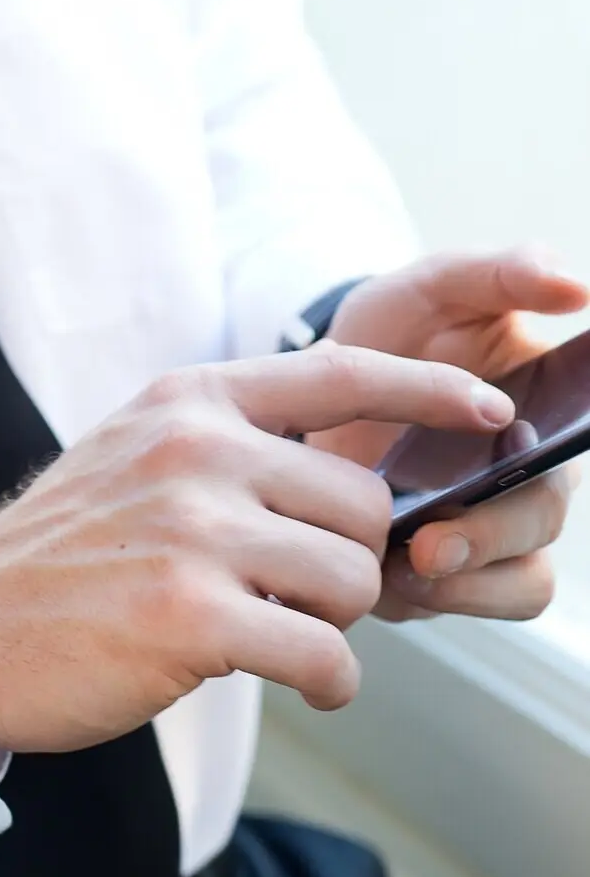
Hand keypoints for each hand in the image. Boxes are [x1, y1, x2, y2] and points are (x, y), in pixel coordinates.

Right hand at [0, 344, 512, 756]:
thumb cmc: (69, 550)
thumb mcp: (139, 451)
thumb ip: (234, 446)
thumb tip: (358, 488)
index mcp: (189, 399)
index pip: (339, 371)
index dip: (427, 391)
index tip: (490, 410)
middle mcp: (194, 448)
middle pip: (363, 501)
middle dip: (354, 560)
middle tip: (301, 593)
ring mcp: (191, 529)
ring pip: (353, 578)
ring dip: (336, 624)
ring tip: (282, 634)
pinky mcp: (188, 617)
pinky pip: (325, 654)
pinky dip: (328, 681)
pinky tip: (293, 680)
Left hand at [319, 253, 588, 622]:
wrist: (314, 386)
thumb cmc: (394, 330)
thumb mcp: (434, 286)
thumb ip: (499, 271)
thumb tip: (574, 282)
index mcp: (551, 403)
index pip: (589, 422)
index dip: (572, 435)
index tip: (514, 436)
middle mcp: (536, 471)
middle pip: (545, 515)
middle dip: (492, 534)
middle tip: (430, 541)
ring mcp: (497, 524)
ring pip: (522, 579)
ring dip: (468, 581)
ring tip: (403, 562)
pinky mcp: (455, 568)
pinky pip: (473, 604)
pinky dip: (437, 601)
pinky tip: (389, 577)